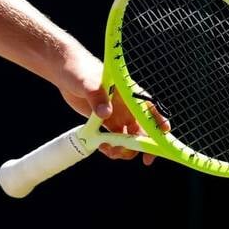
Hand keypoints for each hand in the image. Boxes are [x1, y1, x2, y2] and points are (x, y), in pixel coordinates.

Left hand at [55, 42, 169, 164]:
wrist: (64, 71)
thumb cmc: (80, 70)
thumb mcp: (89, 82)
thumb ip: (98, 96)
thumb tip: (105, 114)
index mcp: (129, 94)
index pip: (151, 109)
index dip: (160, 123)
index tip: (163, 136)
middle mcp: (127, 107)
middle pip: (144, 130)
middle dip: (145, 146)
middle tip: (143, 159)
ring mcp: (117, 115)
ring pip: (129, 139)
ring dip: (125, 149)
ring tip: (110, 151)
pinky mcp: (105, 122)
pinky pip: (114, 139)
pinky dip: (112, 147)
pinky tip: (102, 147)